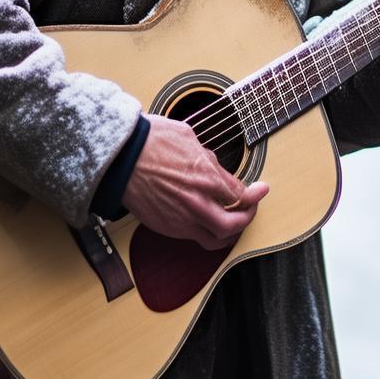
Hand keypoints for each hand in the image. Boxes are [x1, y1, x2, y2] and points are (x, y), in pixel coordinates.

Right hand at [121, 113, 267, 249]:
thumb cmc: (151, 140)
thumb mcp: (190, 138)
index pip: (241, 195)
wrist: (119, 157)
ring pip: (215, 240)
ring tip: (233, 224)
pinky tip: (206, 222)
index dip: (255, 194)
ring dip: (229, 233)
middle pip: (234, 224)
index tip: (261, 190)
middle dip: (248, 218)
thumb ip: (209, 160)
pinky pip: (193, 237)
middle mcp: (197, 203)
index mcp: (207, 177)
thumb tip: (218, 170)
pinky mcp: (165, 227)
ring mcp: (180, 219)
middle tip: (251, 210)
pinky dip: (205, 233)